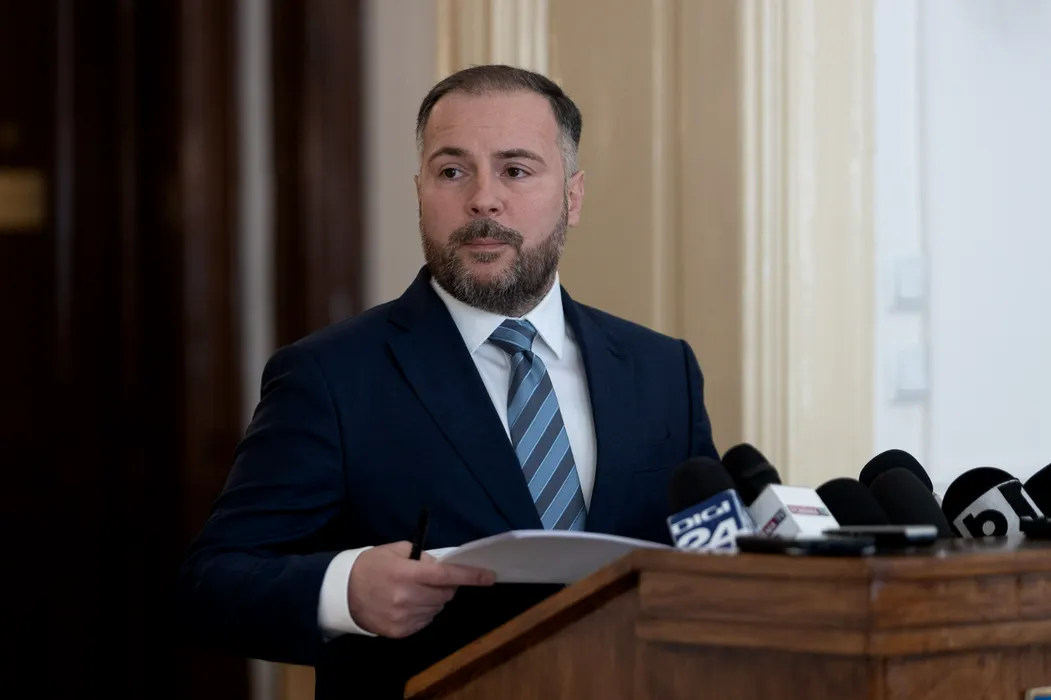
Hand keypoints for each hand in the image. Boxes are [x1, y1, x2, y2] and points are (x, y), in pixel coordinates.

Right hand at [348, 541, 494, 637]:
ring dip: (434, 599)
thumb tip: (443, 565)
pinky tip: (408, 604)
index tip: (490, 576)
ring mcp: (403, 617)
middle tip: (433, 579)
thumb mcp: (395, 550)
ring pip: (437, 609)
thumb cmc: (371, 565)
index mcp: (407, 573)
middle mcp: (407, 597)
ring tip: (415, 591)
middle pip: (445, 594)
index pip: (446, 575)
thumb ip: (422, 557)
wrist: (342, 593)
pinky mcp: (399, 632)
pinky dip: (424, 612)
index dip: (470, 576)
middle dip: (446, 585)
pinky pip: (425, 621)